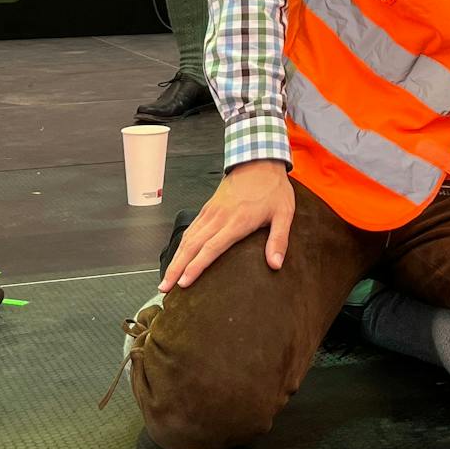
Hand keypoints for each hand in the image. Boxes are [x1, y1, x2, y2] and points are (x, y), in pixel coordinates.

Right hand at [161, 161, 294, 291]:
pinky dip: (181, 244)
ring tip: (166, 278)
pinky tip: (177, 255)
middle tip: (165, 288)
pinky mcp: (208, 207)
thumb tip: (276, 264)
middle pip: (192, 246)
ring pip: (188, 238)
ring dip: (175, 258)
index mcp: (237, 221)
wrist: (260, 161)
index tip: (184, 283)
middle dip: (176, 268)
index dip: (196, 267)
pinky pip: (191, 228)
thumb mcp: (284, 213)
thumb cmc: (273, 188)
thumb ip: (279, 239)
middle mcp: (219, 217)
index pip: (211, 248)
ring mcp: (211, 211)